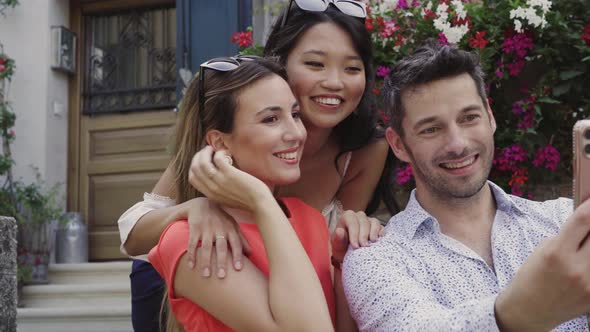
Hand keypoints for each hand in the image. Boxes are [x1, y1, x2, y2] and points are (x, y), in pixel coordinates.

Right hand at [182, 197, 251, 277]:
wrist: (202, 204)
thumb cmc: (221, 219)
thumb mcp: (233, 225)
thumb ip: (241, 239)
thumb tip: (251, 253)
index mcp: (231, 228)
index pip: (236, 244)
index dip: (238, 256)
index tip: (239, 269)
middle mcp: (219, 229)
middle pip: (221, 247)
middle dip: (221, 262)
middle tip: (222, 276)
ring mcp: (206, 229)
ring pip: (206, 247)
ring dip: (206, 262)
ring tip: (206, 275)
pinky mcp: (195, 229)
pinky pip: (192, 244)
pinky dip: (191, 255)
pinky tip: (191, 267)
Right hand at [188, 146, 272, 210]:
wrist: (260, 204)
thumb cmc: (247, 200)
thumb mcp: (226, 198)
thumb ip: (218, 189)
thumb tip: (215, 174)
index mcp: (210, 195)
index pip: (192, 178)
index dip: (194, 165)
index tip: (202, 159)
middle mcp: (212, 189)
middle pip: (195, 168)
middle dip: (199, 156)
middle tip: (207, 150)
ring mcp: (220, 181)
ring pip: (203, 163)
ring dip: (206, 152)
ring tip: (213, 149)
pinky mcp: (229, 174)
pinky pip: (218, 159)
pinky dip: (220, 152)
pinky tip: (227, 153)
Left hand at [331, 210, 384, 265]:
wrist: (349, 253)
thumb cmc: (342, 248)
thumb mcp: (337, 246)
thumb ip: (337, 239)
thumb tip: (339, 231)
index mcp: (346, 218)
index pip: (351, 221)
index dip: (354, 233)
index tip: (355, 246)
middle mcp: (358, 216)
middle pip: (363, 221)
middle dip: (363, 235)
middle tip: (364, 246)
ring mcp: (368, 220)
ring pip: (373, 222)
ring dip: (373, 232)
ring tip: (372, 242)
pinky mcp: (376, 226)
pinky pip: (380, 226)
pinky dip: (380, 232)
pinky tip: (378, 240)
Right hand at [495, 199, 589, 330]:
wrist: (529, 310)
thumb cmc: (532, 276)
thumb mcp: (543, 250)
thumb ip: (568, 235)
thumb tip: (589, 220)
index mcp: (556, 252)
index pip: (584, 220)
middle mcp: (576, 268)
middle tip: (588, 231)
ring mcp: (589, 285)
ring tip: (583, 248)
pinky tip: (583, 262)